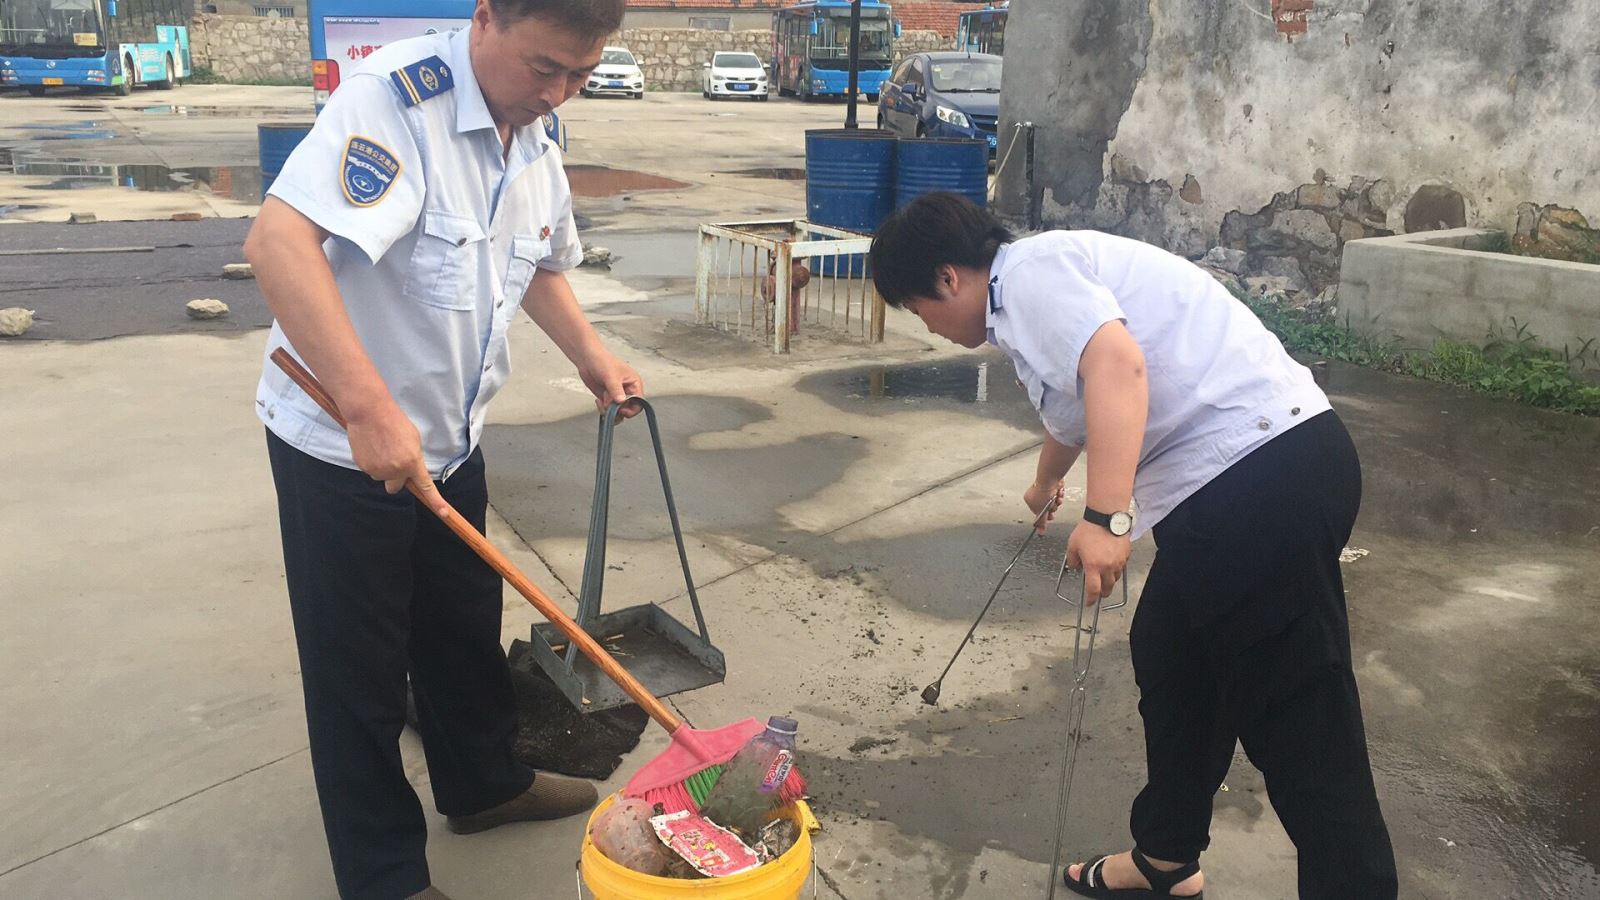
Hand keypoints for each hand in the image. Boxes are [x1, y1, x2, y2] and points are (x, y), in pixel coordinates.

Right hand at [344, 399, 446, 513]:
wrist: (370, 412)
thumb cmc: (394, 422)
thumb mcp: (413, 439)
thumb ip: (414, 458)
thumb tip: (411, 469)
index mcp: (412, 462)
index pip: (425, 487)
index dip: (435, 501)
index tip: (443, 513)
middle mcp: (395, 470)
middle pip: (395, 488)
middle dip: (396, 480)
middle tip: (394, 462)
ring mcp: (378, 470)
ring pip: (381, 477)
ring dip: (382, 468)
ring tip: (381, 447)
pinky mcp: (363, 466)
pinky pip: (370, 470)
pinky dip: (371, 462)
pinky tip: (371, 446)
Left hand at [578, 352, 644, 420]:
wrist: (586, 359)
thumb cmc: (602, 361)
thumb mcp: (611, 376)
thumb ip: (616, 390)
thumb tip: (621, 402)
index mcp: (634, 384)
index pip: (639, 403)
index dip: (631, 409)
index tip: (621, 409)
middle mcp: (628, 391)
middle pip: (629, 409)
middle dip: (617, 410)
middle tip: (608, 404)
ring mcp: (617, 395)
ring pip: (618, 413)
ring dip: (609, 411)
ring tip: (602, 401)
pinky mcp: (608, 398)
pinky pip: (609, 410)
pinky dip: (603, 409)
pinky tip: (598, 401)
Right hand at [1023, 479, 1065, 532]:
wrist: (1050, 477)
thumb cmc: (1043, 491)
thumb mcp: (1041, 510)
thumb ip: (1041, 522)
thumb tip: (1040, 533)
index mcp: (1029, 500)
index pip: (1039, 512)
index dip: (1045, 515)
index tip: (1049, 516)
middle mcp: (1036, 494)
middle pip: (1048, 507)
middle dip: (1053, 507)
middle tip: (1053, 505)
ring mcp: (1045, 490)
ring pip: (1054, 501)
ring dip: (1057, 501)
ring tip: (1056, 497)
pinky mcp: (1053, 486)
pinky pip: (1058, 494)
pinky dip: (1060, 495)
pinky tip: (1059, 492)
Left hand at [1066, 519, 1129, 602]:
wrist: (1106, 516)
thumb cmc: (1089, 529)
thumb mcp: (1072, 545)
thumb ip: (1072, 560)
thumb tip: (1075, 567)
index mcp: (1093, 566)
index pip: (1093, 590)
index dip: (1090, 599)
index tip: (1089, 602)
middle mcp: (1107, 567)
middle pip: (1107, 588)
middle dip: (1101, 593)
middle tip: (1097, 592)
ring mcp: (1118, 561)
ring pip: (1115, 579)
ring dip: (1109, 581)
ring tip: (1103, 576)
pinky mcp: (1126, 555)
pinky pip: (1121, 567)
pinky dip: (1115, 569)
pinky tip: (1110, 563)